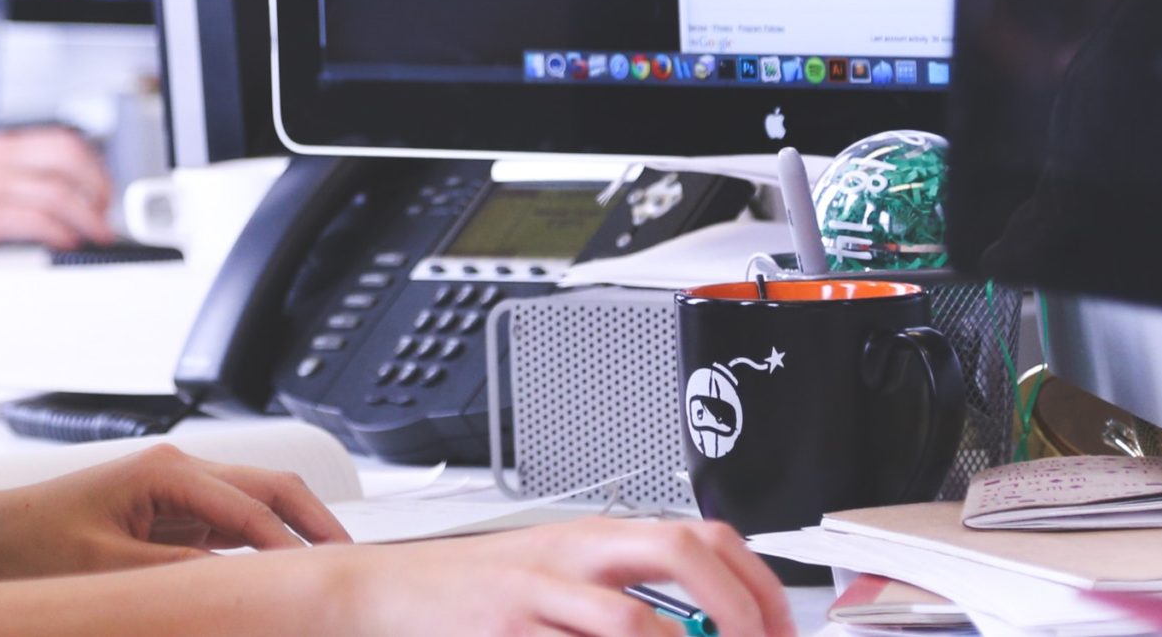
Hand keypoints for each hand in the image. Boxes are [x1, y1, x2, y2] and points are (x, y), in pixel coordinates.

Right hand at [0, 127, 113, 248]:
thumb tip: (35, 187)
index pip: (60, 140)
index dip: (91, 162)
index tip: (100, 184)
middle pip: (69, 161)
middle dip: (97, 186)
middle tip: (103, 209)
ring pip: (61, 194)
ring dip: (88, 217)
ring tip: (95, 233)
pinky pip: (38, 222)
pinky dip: (62, 233)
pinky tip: (66, 242)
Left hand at [0, 441, 352, 577]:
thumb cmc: (29, 546)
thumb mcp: (106, 571)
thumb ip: (177, 575)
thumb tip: (240, 586)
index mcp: (166, 473)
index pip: (255, 512)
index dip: (296, 551)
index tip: (328, 584)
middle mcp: (178, 473)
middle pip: (271, 488)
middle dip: (318, 524)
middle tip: (358, 567)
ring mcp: (176, 492)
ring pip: (258, 504)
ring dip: (295, 534)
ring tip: (332, 574)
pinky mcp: (169, 516)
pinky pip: (232, 528)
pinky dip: (264, 549)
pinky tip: (281, 578)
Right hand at [327, 517, 794, 636]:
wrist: (379, 594)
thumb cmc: (470, 592)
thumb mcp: (551, 572)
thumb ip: (619, 589)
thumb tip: (701, 626)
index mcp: (593, 537)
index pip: (701, 535)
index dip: (757, 584)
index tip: (782, 633)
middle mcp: (573, 555)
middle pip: (681, 550)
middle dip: (739, 608)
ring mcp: (538, 593)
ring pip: (634, 620)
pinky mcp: (505, 628)